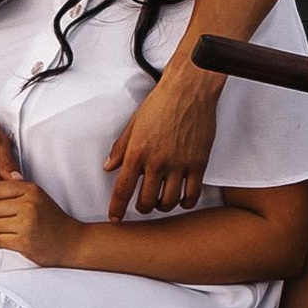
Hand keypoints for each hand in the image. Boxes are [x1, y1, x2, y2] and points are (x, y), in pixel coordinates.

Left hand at [0, 171, 79, 266]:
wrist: (73, 242)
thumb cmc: (53, 221)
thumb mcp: (37, 198)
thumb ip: (16, 192)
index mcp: (31, 190)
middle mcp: (28, 204)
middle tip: (10, 221)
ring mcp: (26, 223)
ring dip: (0, 231)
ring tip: (18, 231)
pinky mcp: (24, 241)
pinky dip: (5, 242)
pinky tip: (18, 240)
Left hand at [104, 60, 222, 218]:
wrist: (188, 90)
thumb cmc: (161, 102)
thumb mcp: (134, 124)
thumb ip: (121, 148)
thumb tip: (109, 166)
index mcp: (137, 152)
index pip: (123, 189)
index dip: (117, 208)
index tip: (116, 218)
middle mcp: (157, 162)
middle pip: (146, 201)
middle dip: (142, 208)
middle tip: (142, 205)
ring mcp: (179, 164)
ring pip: (169, 202)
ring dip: (163, 206)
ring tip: (161, 201)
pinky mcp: (198, 163)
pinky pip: (192, 194)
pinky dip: (186, 202)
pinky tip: (183, 199)